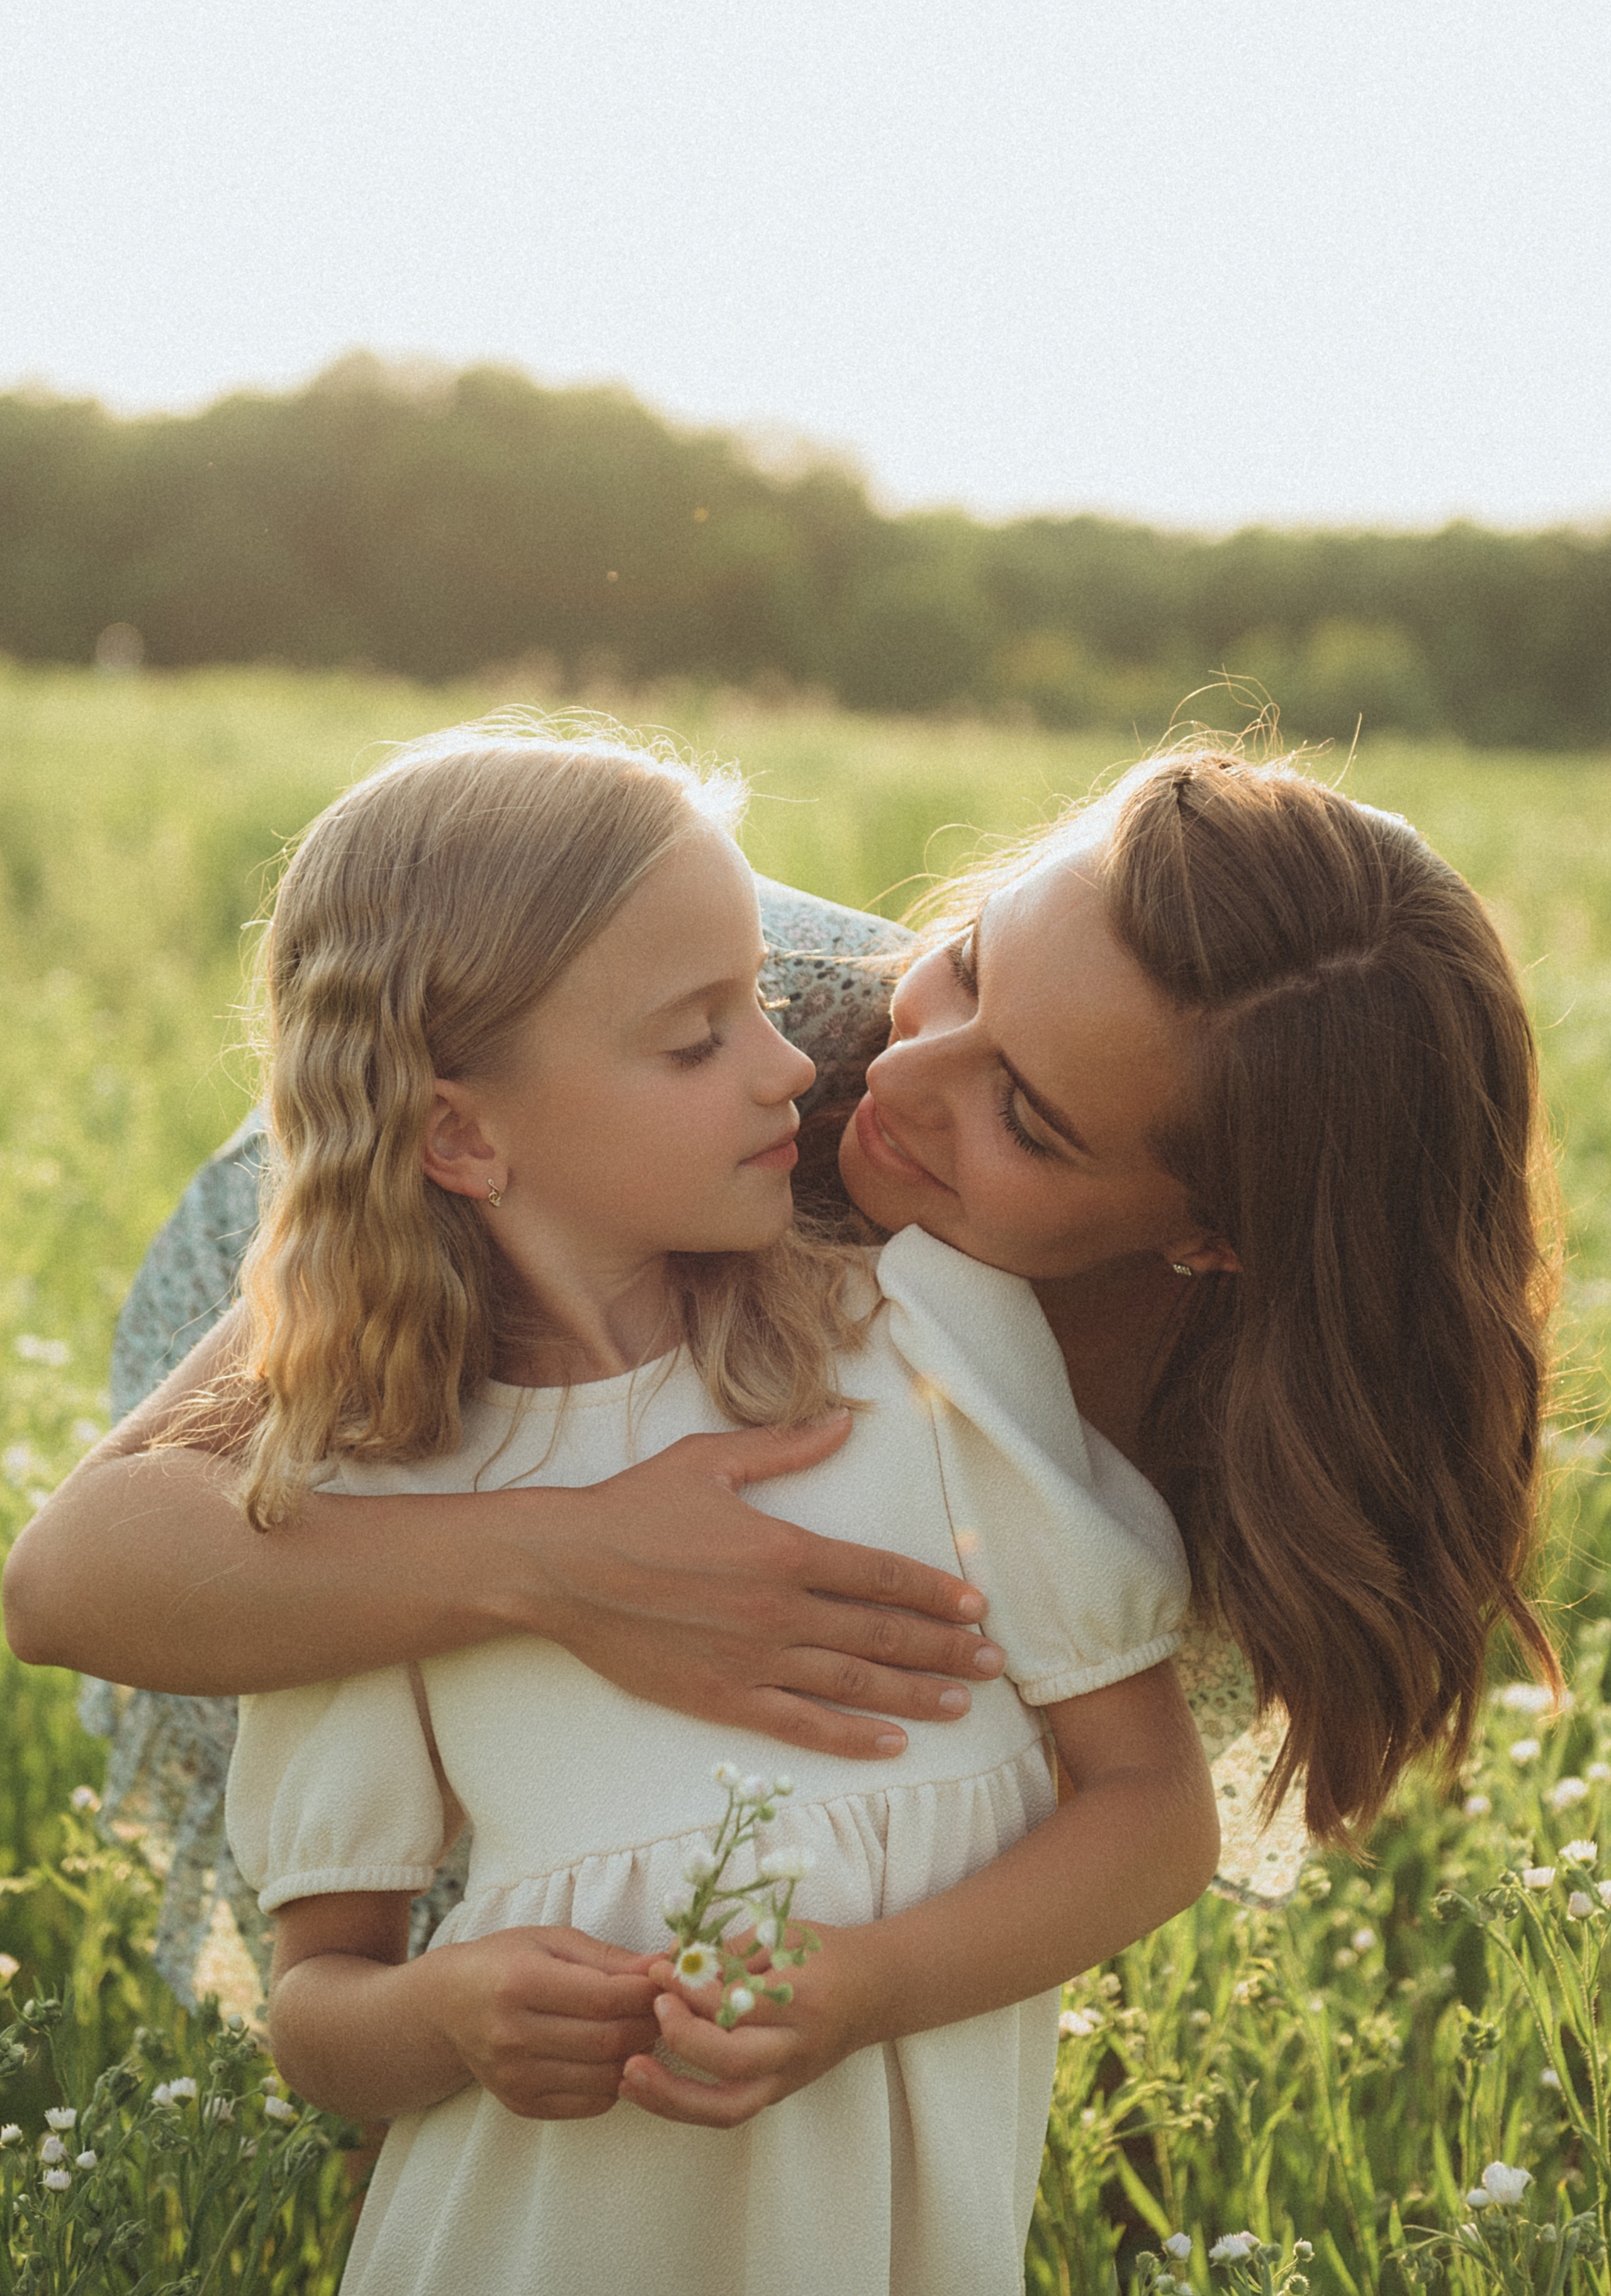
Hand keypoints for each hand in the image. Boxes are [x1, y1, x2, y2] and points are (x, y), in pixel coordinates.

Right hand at [432, 1926, 660, 2119]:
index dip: (647, 1992)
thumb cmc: (506, 1962)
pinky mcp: (521, 2104)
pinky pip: (590, 2103)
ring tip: (640, 2028)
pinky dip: (615, 2082)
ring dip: (638, 2055)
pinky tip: (613, 2055)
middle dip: (649, 2024)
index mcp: (519, 1983)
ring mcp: (514, 2077)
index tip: (668, 1981)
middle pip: (608, 2040)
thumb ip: (608, 1957)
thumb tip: (664, 1966)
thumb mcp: (551, 1941)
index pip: (603, 1997)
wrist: (448, 2006)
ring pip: (605, 2077)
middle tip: (665, 2007)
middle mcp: (512, 2035)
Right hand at [531, 1418, 1004, 1759]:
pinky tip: (892, 1745)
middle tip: (994, 1663)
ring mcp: (752, 1659)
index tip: (976, 1606)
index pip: (880, 1574)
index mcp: (784, 1549)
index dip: (935, 1593)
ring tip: (964, 1705)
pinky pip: (799, 1724)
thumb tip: (843, 1423)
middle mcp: (779, 1609)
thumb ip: (785, 1448)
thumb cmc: (633, 1506)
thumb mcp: (710, 1460)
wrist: (563, 1568)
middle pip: (882, 1634)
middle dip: (945, 1650)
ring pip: (853, 1684)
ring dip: (916, 1696)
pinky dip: (850, 1737)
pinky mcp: (721, 1697)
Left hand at [617, 1923, 877, 2128]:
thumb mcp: (782, 1934)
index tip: (656, 1968)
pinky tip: (647, 2089)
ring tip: (627, 2076)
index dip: (690, 1986)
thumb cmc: (826, 1953)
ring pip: (728, 2109)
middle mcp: (796, 2047)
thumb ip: (728, 1949)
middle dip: (682, 2039)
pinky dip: (684, 2107)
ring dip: (672, 2098)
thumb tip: (670, 1959)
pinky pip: (728, 2113)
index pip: (737, 2001)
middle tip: (653, 2010)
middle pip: (733, 2061)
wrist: (878, 1990)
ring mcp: (788, 2078)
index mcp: (802, 1997)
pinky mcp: (778, 2094)